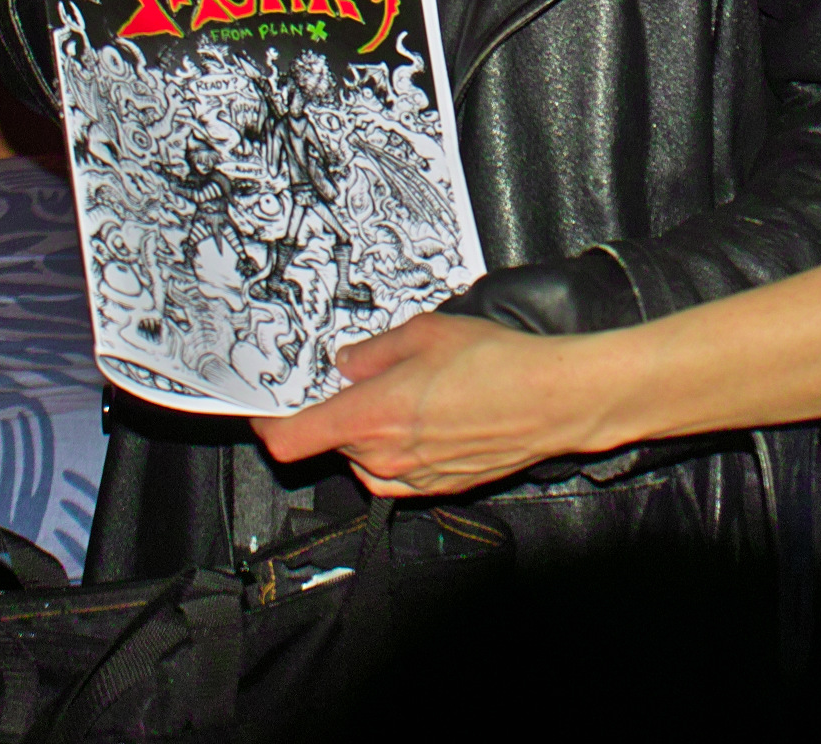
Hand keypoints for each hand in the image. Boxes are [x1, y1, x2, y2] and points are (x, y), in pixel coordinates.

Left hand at [255, 312, 610, 495]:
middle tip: (363, 379)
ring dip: (369, 434)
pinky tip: (429, 421)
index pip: (291, 440)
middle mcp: (384, 455)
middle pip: (332, 443)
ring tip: (408, 396)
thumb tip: (349, 362)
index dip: (269, 425)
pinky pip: (398, 474)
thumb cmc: (496, 363)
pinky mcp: (441, 488)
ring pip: (365, 460)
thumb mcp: (425, 332)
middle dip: (338, 413)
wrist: (553, 399)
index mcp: (370, 416)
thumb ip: (376, 350)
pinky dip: (398, 452)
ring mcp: (414, 477)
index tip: (267, 409)